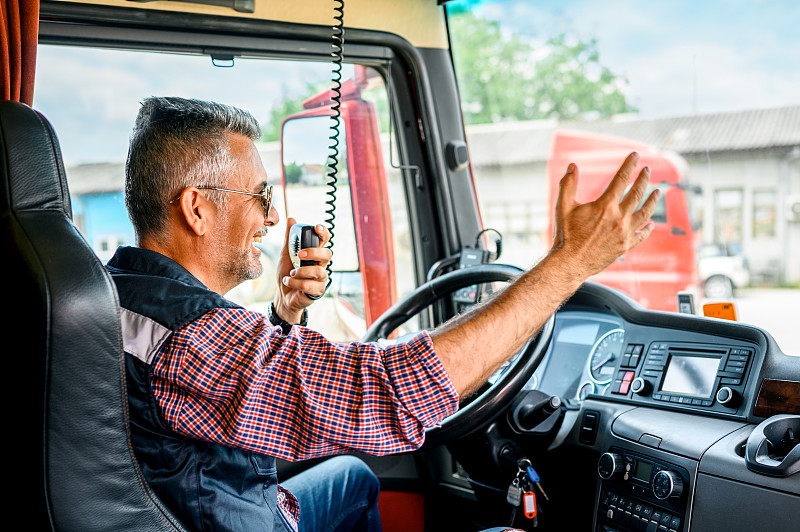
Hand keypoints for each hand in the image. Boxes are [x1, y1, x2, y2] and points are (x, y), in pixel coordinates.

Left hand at [273, 217, 331, 322]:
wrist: (283, 294)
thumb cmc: (287, 273)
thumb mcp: (285, 254)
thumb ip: (289, 239)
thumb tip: (291, 219)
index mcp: (315, 254)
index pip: (324, 240)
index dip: (324, 233)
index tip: (316, 228)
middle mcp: (321, 264)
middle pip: (327, 254)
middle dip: (313, 253)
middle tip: (299, 255)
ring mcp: (321, 278)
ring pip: (318, 271)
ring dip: (301, 272)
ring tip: (291, 273)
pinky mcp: (318, 290)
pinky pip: (309, 285)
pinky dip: (295, 283)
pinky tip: (289, 282)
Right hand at [551, 152, 659, 277]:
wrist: (570, 263)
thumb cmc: (565, 235)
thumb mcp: (562, 207)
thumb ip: (568, 185)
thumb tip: (572, 166)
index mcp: (604, 206)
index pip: (621, 179)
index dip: (629, 165)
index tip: (635, 156)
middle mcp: (618, 218)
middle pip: (637, 194)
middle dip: (644, 179)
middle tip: (647, 170)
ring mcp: (624, 233)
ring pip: (644, 213)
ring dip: (652, 201)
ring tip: (657, 192)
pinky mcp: (625, 246)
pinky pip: (641, 235)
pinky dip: (647, 228)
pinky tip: (651, 223)